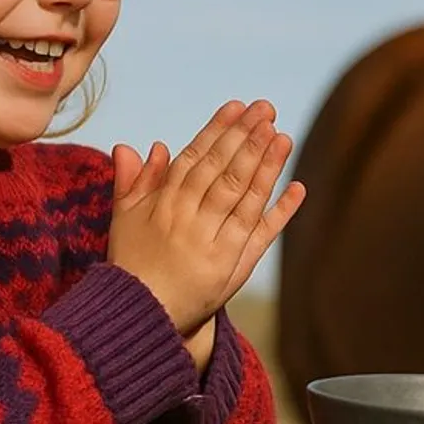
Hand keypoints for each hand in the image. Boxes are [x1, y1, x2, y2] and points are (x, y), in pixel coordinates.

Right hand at [107, 99, 306, 334]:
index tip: (236, 107)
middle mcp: (190, 220)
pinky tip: (298, 187)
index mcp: (164, 205)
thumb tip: (142, 146)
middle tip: (266, 109)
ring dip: (265, 166)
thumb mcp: (124, 219)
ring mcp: (214, 243)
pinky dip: (280, 211)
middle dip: (245, 139)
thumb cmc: (133, 263)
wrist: (141, 316)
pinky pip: (261, 234)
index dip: (217, 131)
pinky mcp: (234, 267)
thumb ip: (135, 182)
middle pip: (222, 172)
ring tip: (282, 136)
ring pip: (243, 198)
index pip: (195, 159)